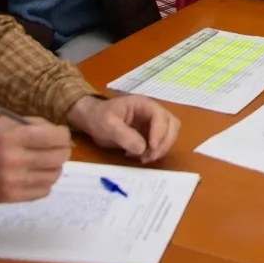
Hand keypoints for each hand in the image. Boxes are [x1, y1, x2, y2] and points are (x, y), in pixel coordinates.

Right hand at [0, 115, 70, 203]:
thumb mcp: (3, 123)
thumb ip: (31, 125)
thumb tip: (59, 133)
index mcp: (12, 137)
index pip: (54, 137)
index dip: (63, 135)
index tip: (60, 135)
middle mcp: (13, 160)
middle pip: (58, 158)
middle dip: (62, 151)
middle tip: (56, 149)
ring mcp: (12, 181)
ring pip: (53, 175)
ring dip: (54, 168)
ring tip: (44, 163)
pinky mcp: (11, 197)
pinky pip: (43, 191)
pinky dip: (44, 183)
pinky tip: (35, 176)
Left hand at [66, 95, 180, 163]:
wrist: (91, 120)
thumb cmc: (99, 117)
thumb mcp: (108, 125)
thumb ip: (124, 135)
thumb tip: (142, 149)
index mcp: (143, 104)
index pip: (160, 115)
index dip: (160, 131)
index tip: (151, 147)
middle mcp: (152, 112)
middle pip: (172, 124)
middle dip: (164, 142)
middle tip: (150, 155)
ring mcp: (153, 123)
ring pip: (169, 134)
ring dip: (161, 148)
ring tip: (143, 158)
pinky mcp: (150, 134)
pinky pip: (161, 143)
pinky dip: (155, 152)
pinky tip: (140, 157)